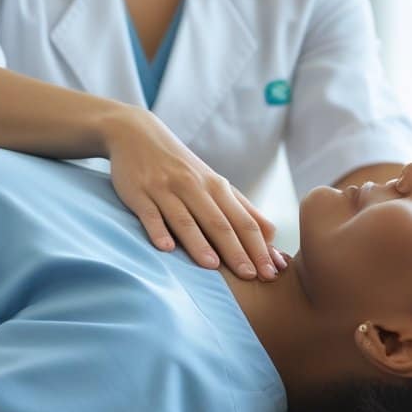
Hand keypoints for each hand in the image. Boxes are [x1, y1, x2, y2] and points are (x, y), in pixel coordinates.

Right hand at [104, 107, 285, 280]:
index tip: (272, 273)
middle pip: (219, 223)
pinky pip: (150, 214)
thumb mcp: (214, 182)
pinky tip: (166, 248)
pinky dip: (158, 230)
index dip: (259, 248)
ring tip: (212, 267)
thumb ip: (241, 209)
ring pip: (186, 220)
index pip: (244, 222)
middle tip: (251, 276)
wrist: (138, 134)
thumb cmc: (182, 168)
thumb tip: (272, 238)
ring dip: (199, 243)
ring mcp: (166, 190)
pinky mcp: (139, 192)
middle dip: (236, 251)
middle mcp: (194, 187)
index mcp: (217, 187)